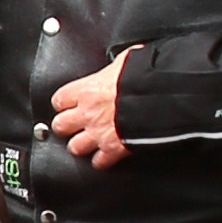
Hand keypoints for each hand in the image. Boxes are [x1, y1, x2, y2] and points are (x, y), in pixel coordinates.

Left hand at [48, 48, 136, 166]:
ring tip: (86, 143)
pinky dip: (101, 161)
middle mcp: (89, 113)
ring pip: (75, 147)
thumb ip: (117, 66)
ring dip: (80, 146)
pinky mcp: (113, 149)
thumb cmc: (145, 78)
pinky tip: (104, 158)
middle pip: (61, 126)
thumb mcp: (127, 60)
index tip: (67, 104)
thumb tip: (122, 61)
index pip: (60, 100)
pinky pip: (99, 162)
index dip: (63, 103)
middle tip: (72, 125)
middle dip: (66, 126)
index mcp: (88, 90)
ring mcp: (99, 133)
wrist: (162, 98)